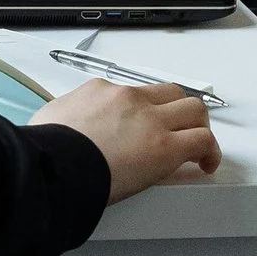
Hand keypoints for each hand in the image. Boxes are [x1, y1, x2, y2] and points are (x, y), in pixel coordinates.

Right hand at [32, 76, 219, 201]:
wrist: (53, 164)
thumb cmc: (46, 149)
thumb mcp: (49, 119)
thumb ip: (65, 118)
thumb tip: (61, 126)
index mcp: (100, 91)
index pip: (134, 93)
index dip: (145, 111)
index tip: (144, 126)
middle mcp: (129, 99)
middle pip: (170, 93)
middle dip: (178, 111)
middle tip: (179, 130)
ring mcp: (151, 119)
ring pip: (193, 109)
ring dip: (197, 126)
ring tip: (197, 147)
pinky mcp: (166, 145)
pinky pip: (203, 140)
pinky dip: (210, 151)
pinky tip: (206, 164)